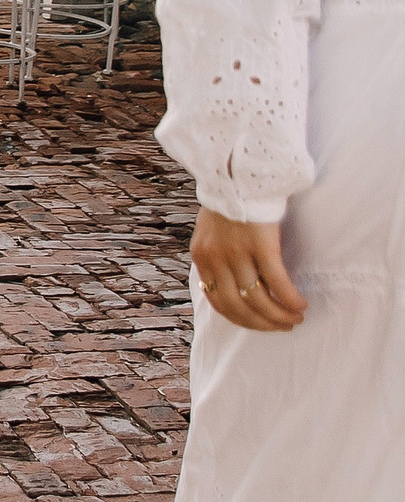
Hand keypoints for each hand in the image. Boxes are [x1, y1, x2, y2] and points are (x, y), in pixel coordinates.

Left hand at [189, 208, 306, 331]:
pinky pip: (277, 282)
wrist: (236, 174)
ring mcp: (237, 252)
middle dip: (262, 323)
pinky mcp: (261, 244)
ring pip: (258, 299)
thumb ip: (216, 259)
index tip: (259, 325)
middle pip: (238, 306)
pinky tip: (301, 304)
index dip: (241, 319)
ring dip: (279, 315)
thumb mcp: (210, 234)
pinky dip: (290, 298)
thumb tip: (231, 287)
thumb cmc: (228, 204)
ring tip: (295, 318)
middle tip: (282, 326)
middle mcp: (215, 259)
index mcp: (201, 258)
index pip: (218, 301)